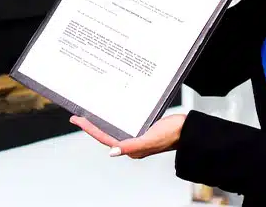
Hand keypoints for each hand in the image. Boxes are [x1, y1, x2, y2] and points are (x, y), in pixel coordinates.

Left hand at [70, 113, 185, 158]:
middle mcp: (132, 144)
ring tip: (88, 115)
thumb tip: (112, 152)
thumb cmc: (173, 134)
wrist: (188, 129)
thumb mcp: (151, 139)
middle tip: (77, 116)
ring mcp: (136, 137)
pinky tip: (110, 113)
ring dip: (100, 122)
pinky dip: (113, 119)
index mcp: (132, 149)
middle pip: (105, 134)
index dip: (90, 129)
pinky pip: (122, 124)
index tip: (78, 120)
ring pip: (113, 129)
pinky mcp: (141, 130)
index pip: (105, 138)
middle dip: (91, 125)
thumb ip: (132, 146)